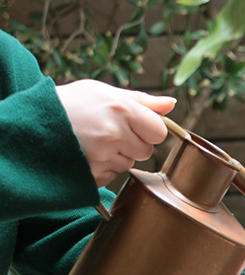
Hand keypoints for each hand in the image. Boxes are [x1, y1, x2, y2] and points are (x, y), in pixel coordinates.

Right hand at [55, 79, 176, 186]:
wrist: (35, 123)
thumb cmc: (73, 103)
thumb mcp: (104, 92)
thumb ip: (142, 101)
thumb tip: (171, 104)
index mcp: (121, 109)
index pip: (159, 132)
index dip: (149, 130)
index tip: (134, 125)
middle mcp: (113, 133)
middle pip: (146, 151)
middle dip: (133, 143)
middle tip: (109, 131)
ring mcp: (103, 156)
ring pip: (130, 164)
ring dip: (118, 156)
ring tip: (94, 141)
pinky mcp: (94, 174)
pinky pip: (114, 175)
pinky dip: (105, 167)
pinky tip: (88, 154)